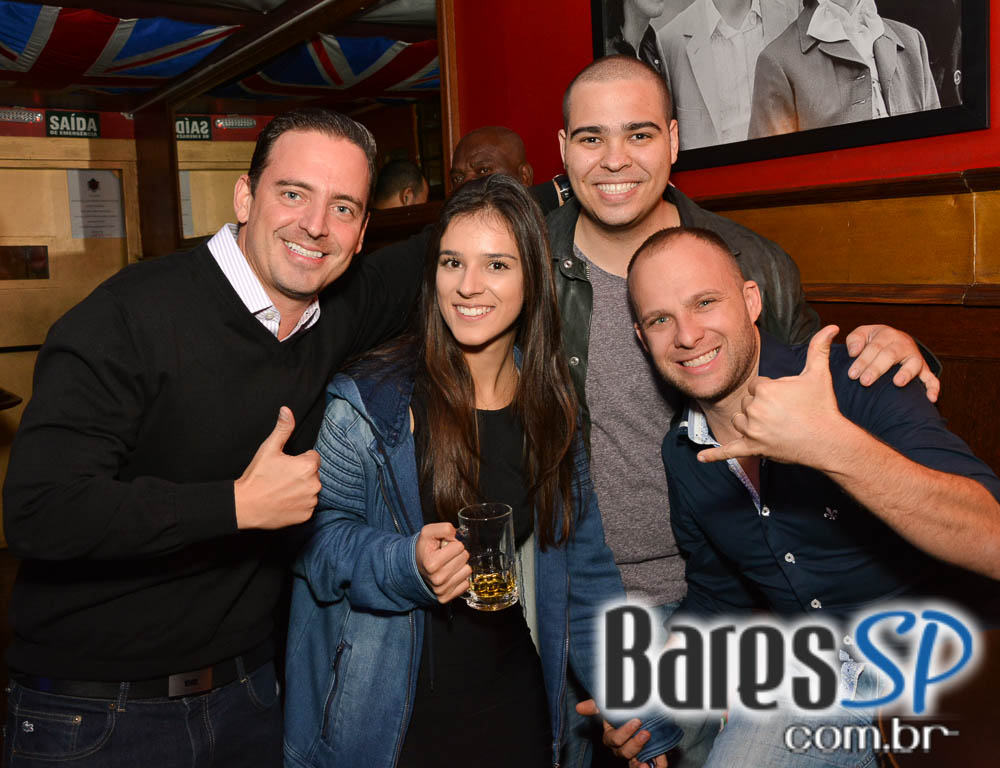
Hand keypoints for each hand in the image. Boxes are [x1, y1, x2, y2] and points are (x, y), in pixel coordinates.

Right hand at [234, 407, 320, 528]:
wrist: (245, 506)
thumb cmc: (257, 476)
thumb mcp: (269, 449)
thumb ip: (282, 429)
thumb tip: (287, 410)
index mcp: (308, 466)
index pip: (312, 457)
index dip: (298, 460)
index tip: (285, 466)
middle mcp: (314, 484)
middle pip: (313, 474)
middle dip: (301, 474)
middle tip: (281, 479)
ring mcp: (311, 501)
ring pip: (311, 490)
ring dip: (301, 489)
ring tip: (282, 490)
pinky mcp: (306, 516)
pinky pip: (307, 506)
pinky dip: (299, 504)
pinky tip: (284, 502)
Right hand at [415, 522, 469, 602]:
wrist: (415, 566)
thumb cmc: (424, 549)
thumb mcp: (429, 532)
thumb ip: (444, 528)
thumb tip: (457, 534)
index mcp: (431, 563)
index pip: (459, 546)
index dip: (453, 543)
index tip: (444, 546)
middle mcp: (437, 579)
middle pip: (465, 558)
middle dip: (458, 553)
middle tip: (446, 555)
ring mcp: (441, 590)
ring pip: (467, 571)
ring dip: (460, 565)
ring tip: (448, 564)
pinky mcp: (446, 598)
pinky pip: (466, 584)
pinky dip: (460, 577)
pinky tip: (450, 574)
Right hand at [575, 699, 667, 767]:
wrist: (646, 718)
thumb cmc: (625, 713)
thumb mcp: (611, 707)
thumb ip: (596, 707)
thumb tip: (579, 708)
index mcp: (612, 738)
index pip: (615, 739)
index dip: (625, 732)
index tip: (637, 721)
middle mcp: (622, 749)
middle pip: (624, 752)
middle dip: (635, 744)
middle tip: (646, 733)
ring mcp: (634, 756)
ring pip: (634, 764)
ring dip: (639, 764)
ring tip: (647, 760)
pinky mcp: (648, 760)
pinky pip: (647, 767)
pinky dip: (653, 767)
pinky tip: (651, 765)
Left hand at [698, 325, 849, 467]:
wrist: (829, 441)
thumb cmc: (822, 407)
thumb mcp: (819, 374)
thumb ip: (818, 348)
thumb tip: (832, 326)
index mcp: (764, 389)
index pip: (756, 385)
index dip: (772, 391)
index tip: (788, 399)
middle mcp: (754, 409)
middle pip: (747, 402)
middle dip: (762, 407)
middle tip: (786, 414)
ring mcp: (752, 431)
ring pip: (739, 420)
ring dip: (751, 423)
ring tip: (775, 426)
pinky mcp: (753, 448)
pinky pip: (729, 451)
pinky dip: (715, 455)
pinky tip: (701, 459)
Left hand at [845, 324, 938, 401]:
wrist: (895, 340)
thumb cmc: (874, 340)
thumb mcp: (863, 334)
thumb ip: (855, 340)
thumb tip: (853, 352)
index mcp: (886, 335)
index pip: (874, 347)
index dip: (863, 360)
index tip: (852, 374)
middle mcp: (903, 344)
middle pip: (890, 355)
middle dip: (877, 369)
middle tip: (864, 382)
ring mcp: (915, 357)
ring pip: (913, 364)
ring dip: (906, 373)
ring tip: (898, 383)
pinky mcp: (924, 370)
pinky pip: (932, 378)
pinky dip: (933, 388)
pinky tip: (931, 398)